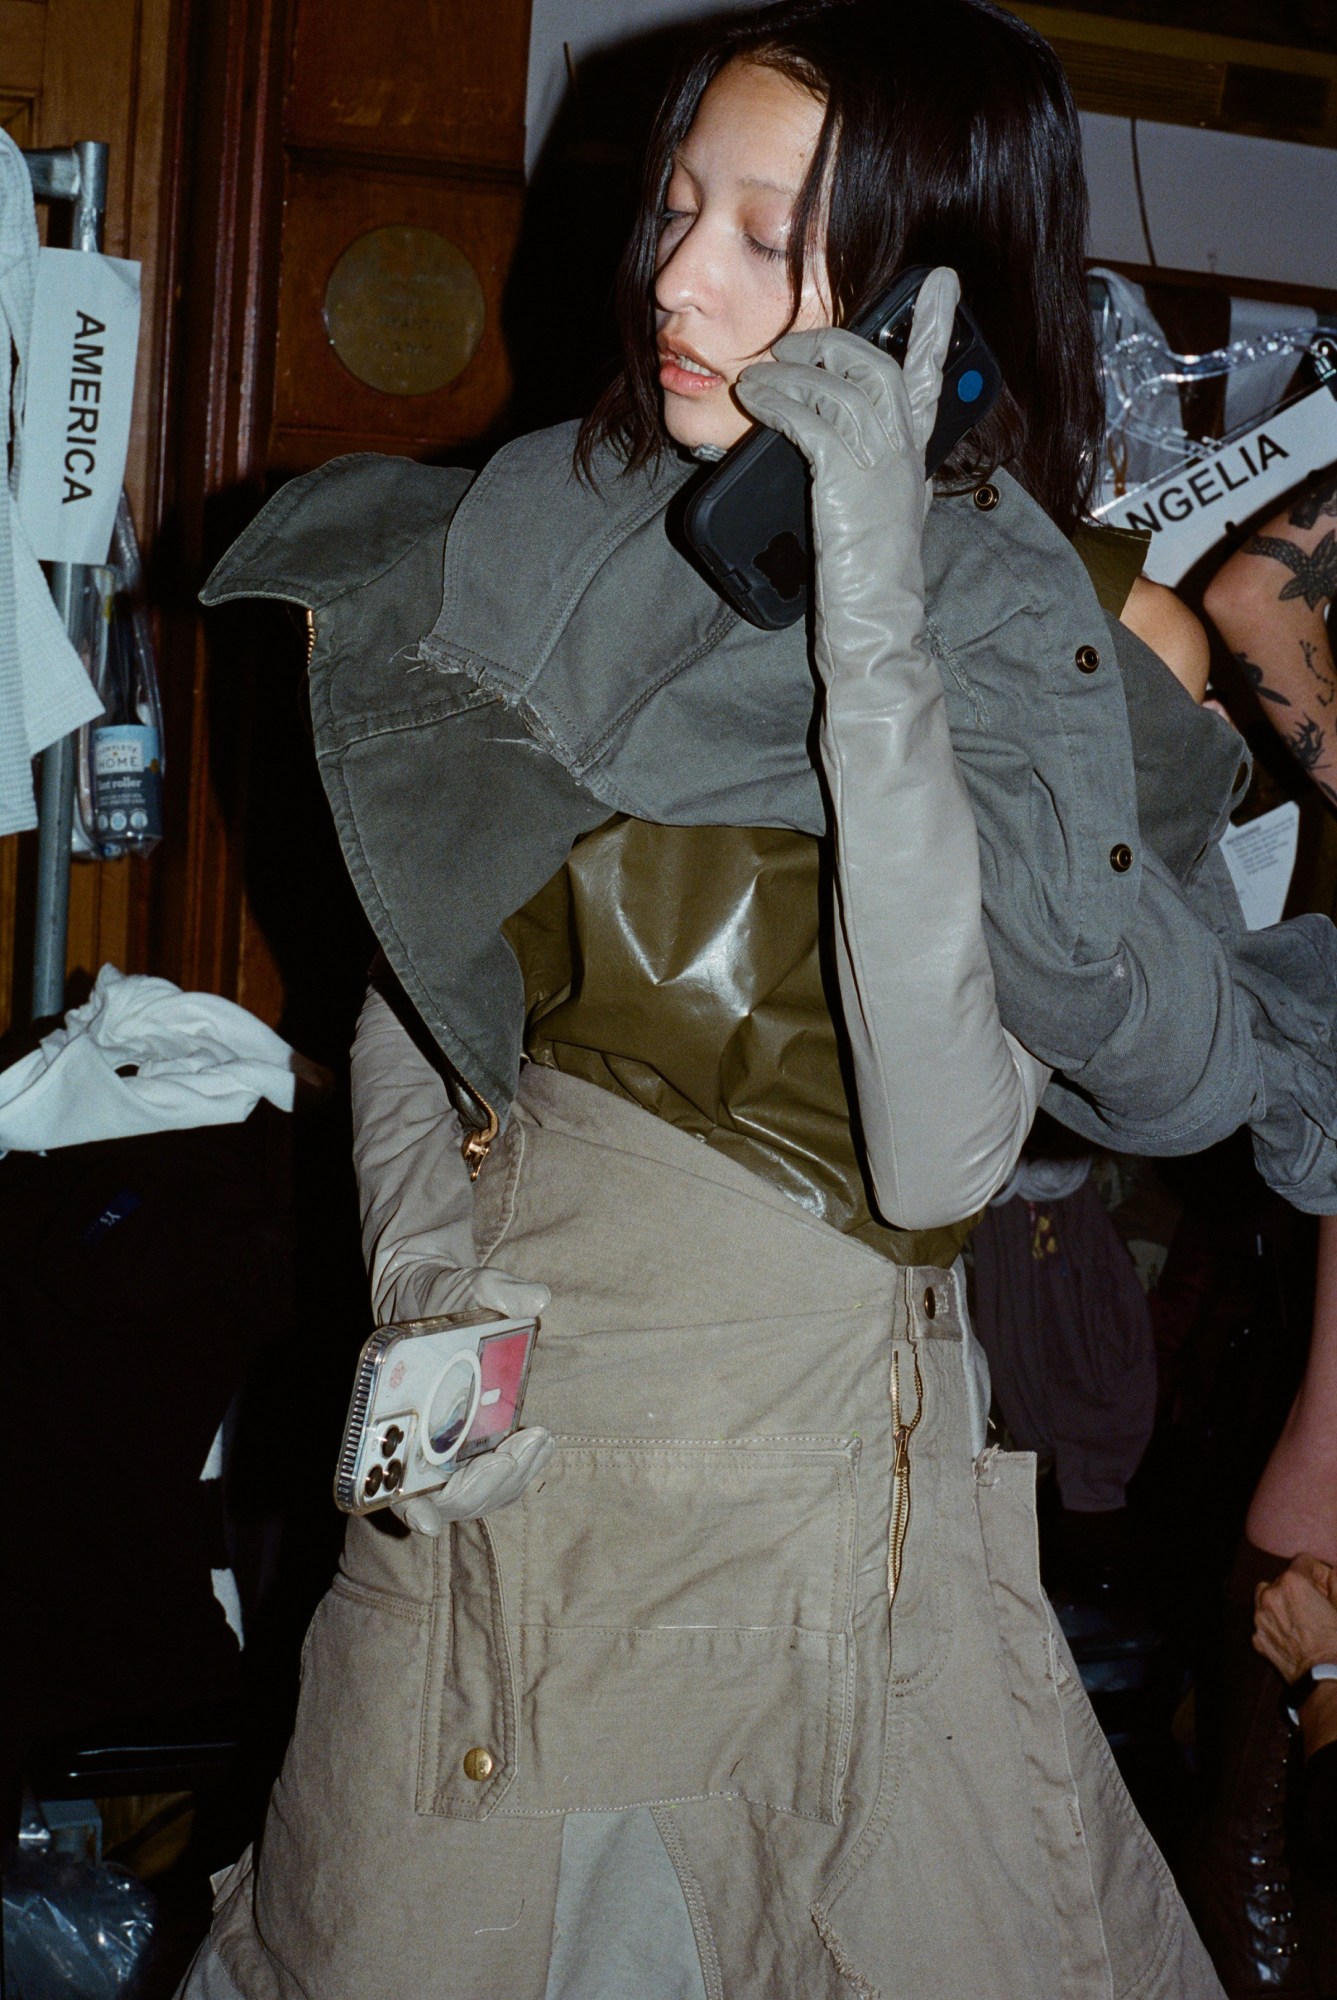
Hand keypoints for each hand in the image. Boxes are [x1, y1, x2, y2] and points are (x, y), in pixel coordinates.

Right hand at [382, 1265, 551, 1534]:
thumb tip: (537, 1299)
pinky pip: (493, 1475)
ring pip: (475, 1495)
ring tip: (540, 1442)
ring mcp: (446, 1448)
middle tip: (518, 1450)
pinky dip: (518, 1469)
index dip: (412, 1508)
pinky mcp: (472, 1442)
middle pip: (448, 1498)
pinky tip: (541, 1441)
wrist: (432, 1292)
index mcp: (393, 1413)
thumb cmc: (436, 1291)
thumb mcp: (460, 1280)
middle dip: (485, 1487)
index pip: (394, 1481)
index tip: (429, 1523)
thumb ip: (495, 1288)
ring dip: (509, 1480)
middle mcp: (416, 1442)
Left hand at [734, 267, 958, 681]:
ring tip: (760, 372)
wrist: (878, 625)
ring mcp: (880, 463)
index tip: (938, 282)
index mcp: (915, 458)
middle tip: (793, 340)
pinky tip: (758, 399)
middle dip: (833, 340)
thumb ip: (873, 474)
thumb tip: (836, 440)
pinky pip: (810, 418)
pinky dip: (780, 401)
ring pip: (840, 384)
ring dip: (794, 369)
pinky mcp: (846, 479)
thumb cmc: (871, 581)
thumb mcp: (882, 515)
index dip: (936, 327)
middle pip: (877, 365)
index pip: (932, 379)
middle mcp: (905, 452)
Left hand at [1253, 1553, 1336, 1681]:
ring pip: (1267, 1596)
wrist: (1326, 1681)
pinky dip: (1274, 1623)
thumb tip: (1331, 1571)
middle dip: (1299, 1588)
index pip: (1304, 1561)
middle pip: (1283, 1578)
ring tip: (1300, 1618)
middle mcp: (1270, 1595)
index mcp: (1292, 1583)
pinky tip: (1292, 1635)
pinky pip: (1264, 1621)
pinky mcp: (1257, 1638)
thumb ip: (1336, 1580)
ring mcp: (1260, 1618)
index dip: (1319, 1573)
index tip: (1327, 1589)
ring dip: (1281, 1601)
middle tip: (1316, 1606)